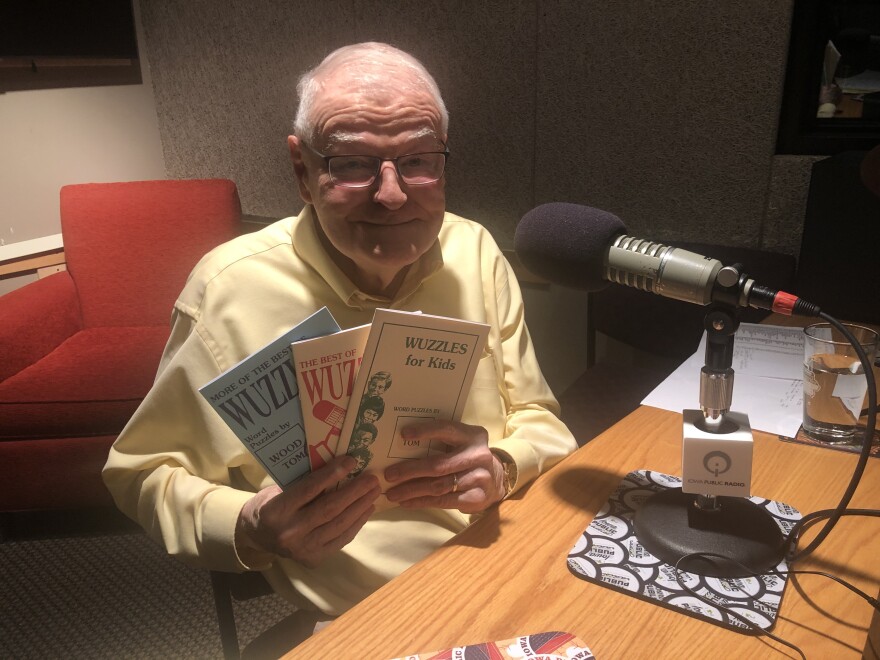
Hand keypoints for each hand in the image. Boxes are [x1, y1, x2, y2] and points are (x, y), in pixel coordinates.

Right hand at [235, 455, 379, 567]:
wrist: (257, 536)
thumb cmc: (270, 504)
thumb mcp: (279, 488)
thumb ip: (303, 481)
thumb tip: (337, 465)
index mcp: (276, 510)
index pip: (309, 489)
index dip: (332, 474)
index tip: (351, 461)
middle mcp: (289, 532)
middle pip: (329, 508)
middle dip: (354, 491)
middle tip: (371, 478)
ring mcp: (303, 549)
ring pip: (339, 524)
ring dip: (360, 506)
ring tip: (373, 491)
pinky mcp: (314, 559)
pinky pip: (341, 539)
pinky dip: (356, 523)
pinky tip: (366, 509)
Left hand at [383, 419, 505, 512]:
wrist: (497, 479)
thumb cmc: (468, 457)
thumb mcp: (461, 443)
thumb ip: (441, 442)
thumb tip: (401, 446)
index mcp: (472, 436)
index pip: (447, 430)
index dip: (426, 431)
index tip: (404, 434)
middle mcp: (478, 455)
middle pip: (438, 465)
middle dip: (410, 470)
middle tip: (389, 475)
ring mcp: (479, 478)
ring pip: (438, 486)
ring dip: (412, 490)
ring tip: (392, 493)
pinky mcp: (476, 498)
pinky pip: (443, 501)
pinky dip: (422, 502)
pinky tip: (407, 502)